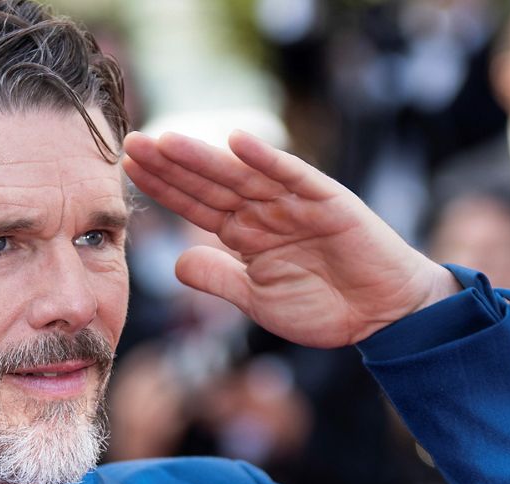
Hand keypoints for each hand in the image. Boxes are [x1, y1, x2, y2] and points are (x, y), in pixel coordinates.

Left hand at [122, 130, 458, 347]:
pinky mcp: (327, 202)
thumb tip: (174, 263)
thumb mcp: (257, 300)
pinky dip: (268, 160)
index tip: (127, 169)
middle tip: (132, 142)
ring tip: (168, 142)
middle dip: (171, 165)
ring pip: (242, 176)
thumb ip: (218, 279)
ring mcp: (295, 203)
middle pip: (210, 184)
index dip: (164, 188)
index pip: (196, 205)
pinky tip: (238, 142)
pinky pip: (293, 177)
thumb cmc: (324, 306)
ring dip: (205, 158)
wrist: (382, 315)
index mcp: (246, 233)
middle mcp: (265, 211)